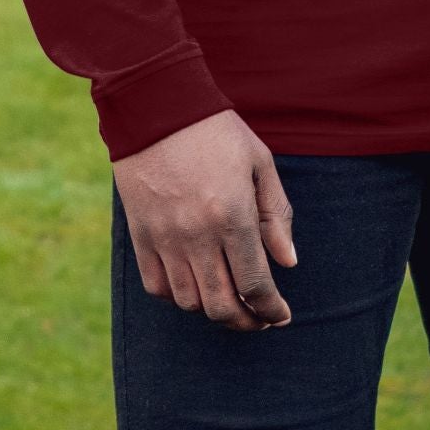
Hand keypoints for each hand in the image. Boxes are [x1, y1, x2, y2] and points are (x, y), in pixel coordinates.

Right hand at [112, 108, 297, 331]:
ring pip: (189, 302)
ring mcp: (165, 238)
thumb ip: (276, 214)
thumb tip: (288, 262)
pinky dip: (178, 297)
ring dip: (213, 311)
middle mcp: (197, 235)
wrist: (158, 107)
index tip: (281, 316)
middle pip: (222, 305)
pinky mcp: (140, 235)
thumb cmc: (217, 131)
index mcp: (232, 215)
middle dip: (247, 321)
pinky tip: (195, 287)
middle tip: (259, 319)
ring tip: (230, 303)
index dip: (271, 309)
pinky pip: (157, 287)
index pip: (255, 284)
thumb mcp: (259, 162)